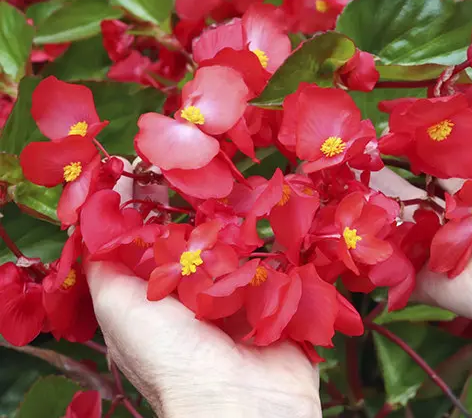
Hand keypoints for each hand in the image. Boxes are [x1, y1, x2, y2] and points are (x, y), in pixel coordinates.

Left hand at [86, 161, 320, 417]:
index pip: (157, 243)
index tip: (155, 169)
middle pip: (205, 241)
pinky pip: (286, 264)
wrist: (241, 401)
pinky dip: (284, 243)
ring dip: (248, 224)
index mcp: (162, 301)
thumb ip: (104, 270)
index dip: (155, 208)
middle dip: (207, 210)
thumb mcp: (119, 311)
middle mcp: (203, 299)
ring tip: (249, 189)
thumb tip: (93, 223)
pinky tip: (282, 214)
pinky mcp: (284, 303)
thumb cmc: (173, 359)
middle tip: (211, 174)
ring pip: (247, 248)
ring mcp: (246, 301)